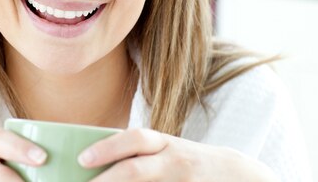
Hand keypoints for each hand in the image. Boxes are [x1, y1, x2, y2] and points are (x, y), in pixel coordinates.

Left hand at [78, 128, 278, 181]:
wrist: (235, 174)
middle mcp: (174, 162)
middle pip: (135, 170)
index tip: (82, 159)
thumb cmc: (188, 160)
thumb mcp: (167, 148)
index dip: (106, 148)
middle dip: (107, 180)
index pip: (133, 140)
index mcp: (164, 143)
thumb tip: (97, 160)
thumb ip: (140, 151)